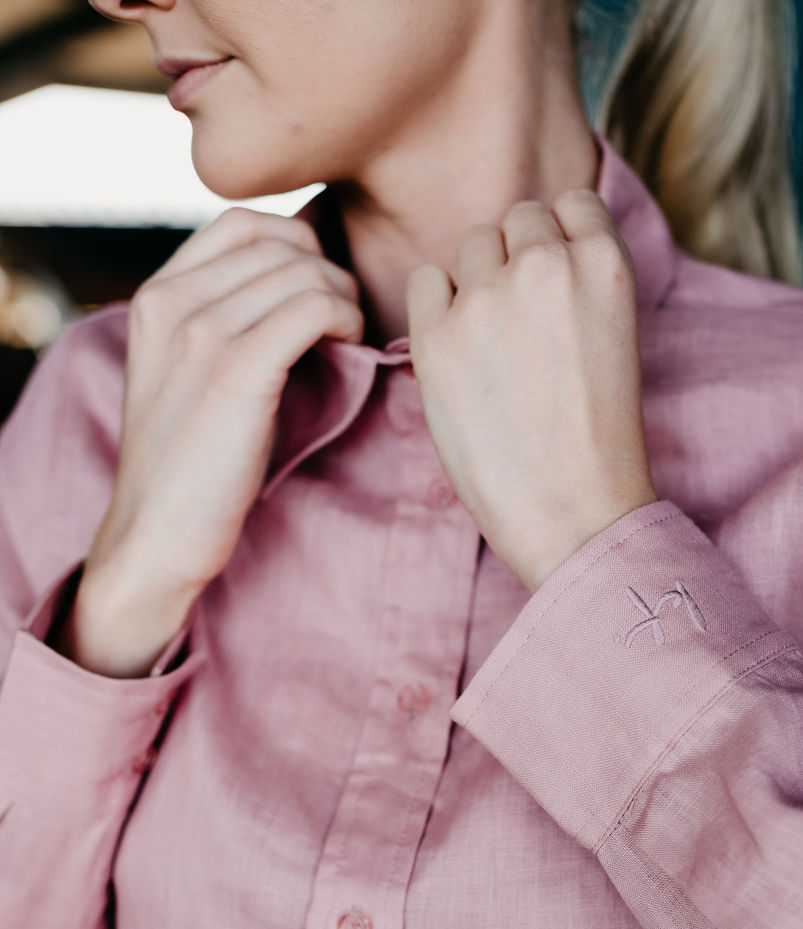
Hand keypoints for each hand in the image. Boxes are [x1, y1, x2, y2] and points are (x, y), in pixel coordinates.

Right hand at [84, 205, 364, 609]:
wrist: (156, 536)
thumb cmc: (189, 469)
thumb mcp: (186, 378)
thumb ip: (218, 326)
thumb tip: (295, 287)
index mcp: (155, 297)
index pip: (241, 224)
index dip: (297, 242)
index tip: (320, 289)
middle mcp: (171, 302)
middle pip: (279, 242)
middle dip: (328, 272)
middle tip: (347, 320)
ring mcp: (199, 333)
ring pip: (302, 271)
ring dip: (343, 298)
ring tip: (350, 337)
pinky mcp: (235, 370)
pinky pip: (313, 307)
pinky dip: (346, 318)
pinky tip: (353, 347)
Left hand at [405, 187, 658, 593]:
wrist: (573, 515)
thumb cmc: (596, 441)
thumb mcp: (612, 339)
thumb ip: (576, 283)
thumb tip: (528, 247)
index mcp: (604, 264)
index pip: (569, 203)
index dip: (559, 241)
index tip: (557, 288)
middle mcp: (546, 265)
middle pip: (516, 220)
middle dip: (517, 261)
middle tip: (524, 330)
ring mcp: (487, 298)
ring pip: (471, 246)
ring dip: (477, 284)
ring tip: (496, 351)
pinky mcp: (437, 336)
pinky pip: (424, 282)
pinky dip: (436, 309)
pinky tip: (459, 356)